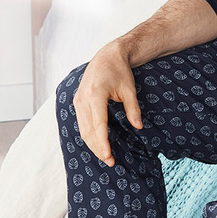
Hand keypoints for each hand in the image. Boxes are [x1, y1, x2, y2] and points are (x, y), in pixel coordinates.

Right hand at [73, 42, 142, 166]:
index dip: (102, 143)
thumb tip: (139, 127)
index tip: (108, 156)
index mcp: (95, 95)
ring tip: (106, 156)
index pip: (98, 125)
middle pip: (88, 131)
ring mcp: (77, 100)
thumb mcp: (129, 89)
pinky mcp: (77, 101)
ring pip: (82, 129)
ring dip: (92, 145)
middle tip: (111, 162)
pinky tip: (98, 144)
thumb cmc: (120, 71)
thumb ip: (133, 109)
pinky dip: (88, 136)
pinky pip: (81, 123)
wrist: (107, 55)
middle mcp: (83, 99)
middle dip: (98, 148)